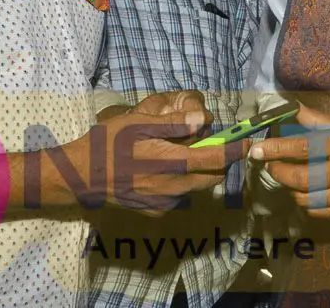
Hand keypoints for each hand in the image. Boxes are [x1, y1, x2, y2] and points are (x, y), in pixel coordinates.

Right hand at [76, 94, 247, 215]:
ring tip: (179, 154)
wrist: (81, 177)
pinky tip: (161, 170)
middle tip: (209, 143)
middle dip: (219, 160)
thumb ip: (173, 123)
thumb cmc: (108, 144)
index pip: (218, 158)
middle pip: (213, 176)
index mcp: (173, 162)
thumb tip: (202, 119)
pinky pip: (179, 195)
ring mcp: (165, 202)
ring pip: (197, 186)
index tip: (248, 141)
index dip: (237, 149)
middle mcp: (174, 187)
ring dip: (199, 171)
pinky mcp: (156, 210)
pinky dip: (181, 182)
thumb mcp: (138, 124)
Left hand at [249, 106, 329, 218]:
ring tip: (286, 176)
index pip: (304, 147)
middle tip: (267, 162)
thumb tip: (293, 109)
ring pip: (307, 197)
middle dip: (277, 170)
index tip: (255, 148)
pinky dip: (306, 202)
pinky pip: (320, 212)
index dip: (276, 148)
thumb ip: (323, 121)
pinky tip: (305, 192)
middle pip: (301, 177)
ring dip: (290, 187)